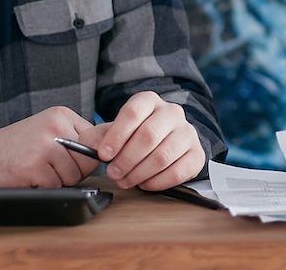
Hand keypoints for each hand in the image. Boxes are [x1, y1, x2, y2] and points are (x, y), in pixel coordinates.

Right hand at [0, 106, 99, 187]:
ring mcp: (44, 145)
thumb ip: (76, 137)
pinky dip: (44, 187)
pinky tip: (29, 176)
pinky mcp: (33, 166)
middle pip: (88, 162)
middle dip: (73, 171)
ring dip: (58, 181)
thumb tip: (107, 153)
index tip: (67, 158)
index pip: (96, 142)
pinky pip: (56, 186)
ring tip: (38, 169)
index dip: (85, 158)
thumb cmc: (17, 146)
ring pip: (73, 176)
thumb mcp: (48, 130)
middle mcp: (55, 126)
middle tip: (48, 166)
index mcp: (62, 115)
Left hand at [80, 91, 204, 190]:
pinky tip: (144, 184)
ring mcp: (187, 133)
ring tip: (125, 181)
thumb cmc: (135, 136)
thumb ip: (98, 136)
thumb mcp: (114, 131)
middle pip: (148, 135)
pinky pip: (177, 172)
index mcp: (149, 101)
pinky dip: (157, 182)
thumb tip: (88, 145)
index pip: (133, 113)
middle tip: (112, 173)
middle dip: (126, 159)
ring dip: (139, 173)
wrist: (167, 140)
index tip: (103, 155)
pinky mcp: (196, 154)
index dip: (116, 136)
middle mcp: (172, 112)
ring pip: (162, 155)